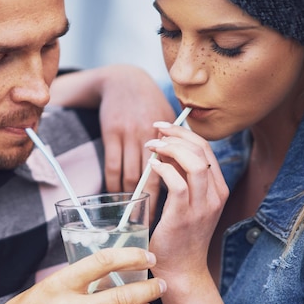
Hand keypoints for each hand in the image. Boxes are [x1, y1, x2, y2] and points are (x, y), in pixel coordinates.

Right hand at [49, 65, 175, 221]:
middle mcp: (153, 135)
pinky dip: (114, 185)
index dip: (175, 195)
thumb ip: (180, 142)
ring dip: (131, 198)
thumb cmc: (150, 102)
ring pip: (131, 175)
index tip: (174, 216)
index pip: (176, 171)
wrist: (124, 80)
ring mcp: (130, 134)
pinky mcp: (112, 133)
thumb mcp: (169, 118)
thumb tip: (192, 170)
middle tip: (153, 222)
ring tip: (133, 213)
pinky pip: (113, 167)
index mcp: (171, 135)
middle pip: (154, 178)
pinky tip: (117, 196)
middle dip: (152, 203)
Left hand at [145, 122, 228, 280]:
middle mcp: (215, 195)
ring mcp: (202, 207)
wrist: (181, 270)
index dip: (184, 132)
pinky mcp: (184, 217)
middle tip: (155, 131)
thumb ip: (181, 176)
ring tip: (151, 146)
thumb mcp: (188, 201)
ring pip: (194, 163)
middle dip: (176, 134)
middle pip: (202, 150)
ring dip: (170, 148)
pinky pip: (177, 184)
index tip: (164, 127)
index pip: (206, 148)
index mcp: (218, 189)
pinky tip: (152, 166)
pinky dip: (163, 169)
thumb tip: (167, 149)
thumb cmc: (180, 235)